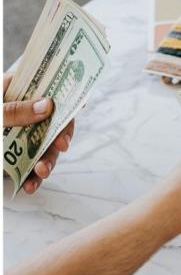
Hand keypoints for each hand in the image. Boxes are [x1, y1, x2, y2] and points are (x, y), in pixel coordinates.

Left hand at [3, 73, 74, 193]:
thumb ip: (14, 110)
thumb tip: (48, 104)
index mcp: (10, 91)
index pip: (45, 88)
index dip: (64, 95)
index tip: (78, 106)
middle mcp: (16, 112)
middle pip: (50, 122)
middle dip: (57, 138)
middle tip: (61, 148)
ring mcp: (13, 135)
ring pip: (41, 147)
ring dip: (45, 161)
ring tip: (41, 173)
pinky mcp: (8, 157)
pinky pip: (26, 166)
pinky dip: (30, 177)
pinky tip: (28, 186)